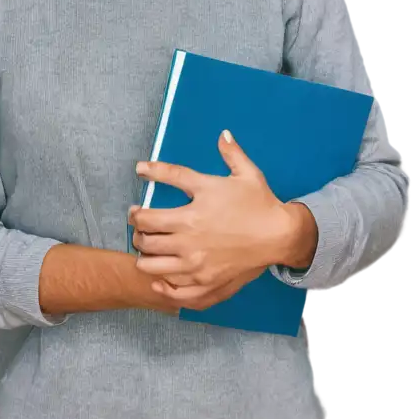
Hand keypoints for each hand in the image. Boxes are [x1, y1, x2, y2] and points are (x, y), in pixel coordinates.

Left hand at [128, 129, 301, 307]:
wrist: (281, 236)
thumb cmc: (262, 204)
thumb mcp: (248, 174)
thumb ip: (232, 154)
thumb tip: (223, 134)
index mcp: (200, 202)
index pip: (164, 181)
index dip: (148, 173)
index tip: (140, 171)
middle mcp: (191, 231)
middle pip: (146, 230)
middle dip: (136, 224)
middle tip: (138, 221)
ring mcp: (195, 259)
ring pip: (150, 260)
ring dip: (143, 252)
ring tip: (145, 247)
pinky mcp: (203, 279)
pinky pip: (170, 285)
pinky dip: (159, 281)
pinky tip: (158, 274)